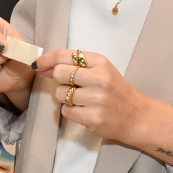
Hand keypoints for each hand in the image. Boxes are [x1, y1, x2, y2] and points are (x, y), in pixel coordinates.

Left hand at [35, 48, 172, 158]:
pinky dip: (71, 112)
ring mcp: (96, 99)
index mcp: (100, 62)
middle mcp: (99, 78)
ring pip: (60, 94)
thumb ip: (73, 66)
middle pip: (59, 74)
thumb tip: (42, 66)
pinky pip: (66, 111)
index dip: (46, 59)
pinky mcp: (93, 117)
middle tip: (72, 86)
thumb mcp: (100, 71)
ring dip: (66, 98)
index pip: (65, 55)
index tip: (37, 64)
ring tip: (83, 100)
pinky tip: (85, 111)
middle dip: (59, 81)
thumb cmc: (114, 91)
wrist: (136, 116)